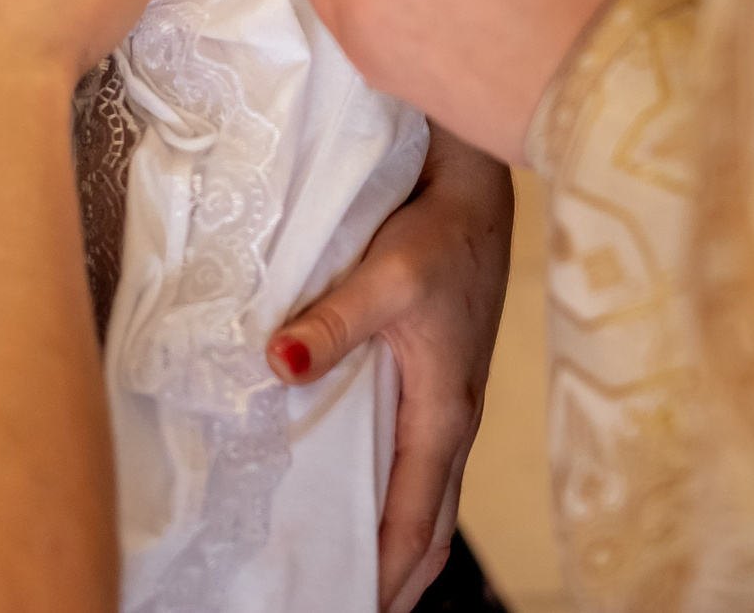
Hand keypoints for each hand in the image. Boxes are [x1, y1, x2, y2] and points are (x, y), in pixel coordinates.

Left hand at [268, 127, 511, 612]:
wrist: (473, 184)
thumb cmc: (440, 230)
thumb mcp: (386, 276)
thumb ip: (334, 322)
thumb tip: (280, 365)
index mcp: (446, 413)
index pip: (417, 522)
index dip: (387, 575)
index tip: (353, 608)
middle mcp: (452, 419)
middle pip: (430, 527)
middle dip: (397, 580)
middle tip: (344, 604)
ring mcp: (448, 402)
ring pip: (427, 497)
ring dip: (398, 542)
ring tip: (347, 575)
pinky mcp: (437, 380)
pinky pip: (420, 462)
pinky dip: (397, 498)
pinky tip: (358, 496)